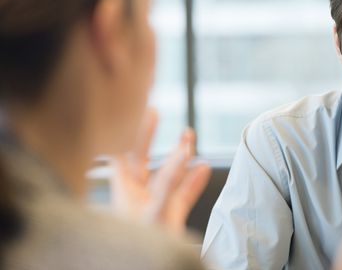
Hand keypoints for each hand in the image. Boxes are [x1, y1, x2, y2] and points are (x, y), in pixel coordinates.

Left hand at [111, 108, 211, 232]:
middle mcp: (137, 195)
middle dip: (147, 135)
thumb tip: (182, 151)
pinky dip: (194, 180)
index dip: (122, 132)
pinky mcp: (170, 216)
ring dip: (178, 154)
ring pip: (166, 173)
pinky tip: (203, 167)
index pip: (120, 154)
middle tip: (153, 112)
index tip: (129, 111)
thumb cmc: (140, 249)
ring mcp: (154, 204)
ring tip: (188, 136)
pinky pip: (183, 193)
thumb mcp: (156, 211)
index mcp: (125, 192)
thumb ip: (170, 181)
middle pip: (140, 157)